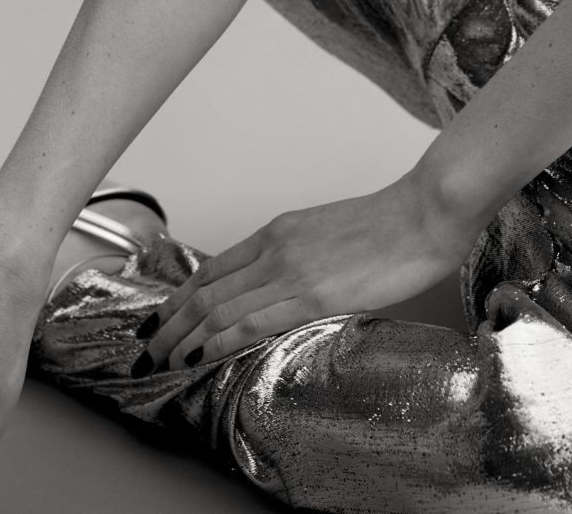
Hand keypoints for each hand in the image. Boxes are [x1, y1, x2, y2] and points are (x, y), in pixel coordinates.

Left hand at [143, 170, 476, 371]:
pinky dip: (218, 341)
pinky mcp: (312, 295)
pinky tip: (200, 356)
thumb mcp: (331, 234)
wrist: (424, 213)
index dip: (182, 296)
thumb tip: (286, 287)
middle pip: (206, 290)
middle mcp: (276, 248)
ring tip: (162, 359)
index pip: (215, 269)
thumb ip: (301, 257)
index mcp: (280, 231)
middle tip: (147, 346)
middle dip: (171, 322)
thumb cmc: (390, 224)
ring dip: (184, 337)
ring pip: (219, 308)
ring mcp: (291, 271)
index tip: (162, 317)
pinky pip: (252, 321)